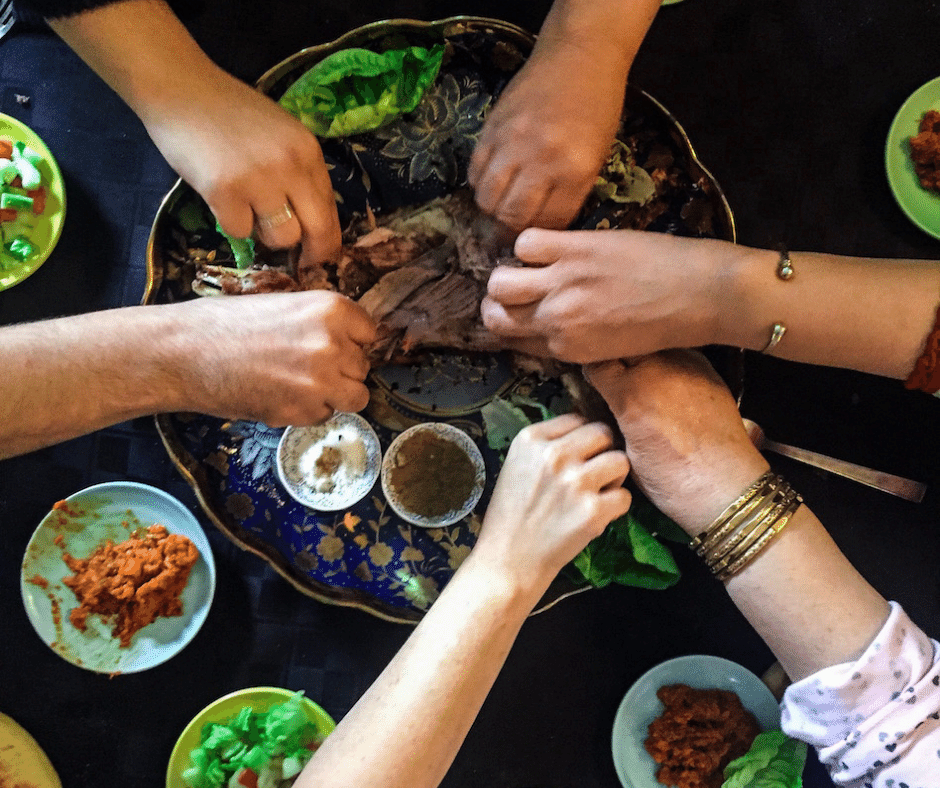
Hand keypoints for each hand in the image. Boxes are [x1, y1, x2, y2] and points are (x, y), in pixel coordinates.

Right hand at [144, 68, 341, 270]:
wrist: (179, 87)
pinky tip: (221, 199)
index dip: (327, 239)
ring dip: (265, 235)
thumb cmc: (228, 113)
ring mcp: (259, 178)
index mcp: (308, 150)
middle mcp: (291, 165)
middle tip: (299, 264)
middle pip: (319, 231)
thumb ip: (298, 172)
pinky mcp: (225, 190)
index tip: (317, 253)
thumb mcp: (280, 136)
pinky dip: (231, 223)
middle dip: (312, 255)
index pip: (332, 209)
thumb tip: (310, 223)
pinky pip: (240, 232)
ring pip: (282, 238)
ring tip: (248, 212)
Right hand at [177, 291, 375, 425]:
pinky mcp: (303, 411)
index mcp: (331, 309)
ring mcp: (321, 381)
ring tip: (300, 385)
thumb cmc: (225, 324)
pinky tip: (280, 396)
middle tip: (305, 366)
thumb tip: (348, 341)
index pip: (369, 333)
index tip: (333, 344)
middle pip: (363, 367)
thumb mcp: (283, 305)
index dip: (351, 341)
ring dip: (334, 395)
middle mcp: (334, 344)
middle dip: (341, 370)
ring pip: (355, 397)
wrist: (185, 353)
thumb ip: (320, 322)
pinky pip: (325, 416)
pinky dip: (308, 412)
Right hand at [468, 30, 627, 231]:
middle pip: (512, 216)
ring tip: (497, 210)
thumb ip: (569, 192)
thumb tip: (543, 225)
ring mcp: (512, 143)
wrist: (579, 56)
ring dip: (490, 210)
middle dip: (510, 231)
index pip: (550, 222)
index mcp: (575, 171)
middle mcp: (541, 160)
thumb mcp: (596, 156)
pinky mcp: (491, 129)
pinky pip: (475, 171)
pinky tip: (491, 183)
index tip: (537, 237)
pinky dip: (480, 184)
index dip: (542, 235)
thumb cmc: (597, 108)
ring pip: (487, 198)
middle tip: (509, 233)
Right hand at [469, 414, 630, 594]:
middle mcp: (553, 455)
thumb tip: (587, 428)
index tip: (577, 457)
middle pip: (604, 433)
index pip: (578, 418)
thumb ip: (547, 444)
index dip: (583, 438)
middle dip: (603, 452)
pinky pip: (625, 496)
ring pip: (620, 461)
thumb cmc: (511, 514)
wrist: (507, 561)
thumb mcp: (517, 464)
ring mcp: (575, 482)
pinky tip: (595, 515)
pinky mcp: (593, 511)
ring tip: (596, 494)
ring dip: (614, 478)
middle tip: (593, 474)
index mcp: (531, 439)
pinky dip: (615, 507)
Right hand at [482, 229, 733, 362]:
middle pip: (496, 316)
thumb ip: (574, 340)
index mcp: (567, 349)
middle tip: (512, 292)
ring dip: (507, 274)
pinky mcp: (574, 248)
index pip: (514, 341)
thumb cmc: (665, 324)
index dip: (512, 327)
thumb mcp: (612, 349)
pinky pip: (525, 242)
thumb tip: (548, 326)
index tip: (517, 314)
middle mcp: (556, 320)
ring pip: (499, 281)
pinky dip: (530, 243)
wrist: (702, 294)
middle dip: (498, 305)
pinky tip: (550, 246)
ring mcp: (562, 283)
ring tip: (526, 268)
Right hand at [584, 352, 768, 534]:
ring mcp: (685, 365)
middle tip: (613, 371)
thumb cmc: (670, 481)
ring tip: (640, 371)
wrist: (726, 487)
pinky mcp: (707, 369)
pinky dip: (667, 360)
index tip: (590, 377)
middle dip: (615, 354)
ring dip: (642, 353)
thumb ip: (613, 415)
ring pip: (653, 341)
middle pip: (624, 343)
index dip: (589, 367)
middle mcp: (657, 370)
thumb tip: (606, 399)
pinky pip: (678, 352)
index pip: (596, 361)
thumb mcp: (626, 451)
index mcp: (629, 393)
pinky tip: (667, 377)